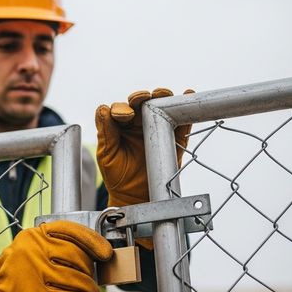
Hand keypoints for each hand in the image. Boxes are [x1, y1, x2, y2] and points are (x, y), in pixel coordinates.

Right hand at [0, 221, 112, 291]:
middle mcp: (33, 249)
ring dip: (90, 289)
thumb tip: (98, 256)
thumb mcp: (37, 249)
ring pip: (75, 279)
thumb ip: (60, 246)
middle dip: (90, 271)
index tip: (106, 254)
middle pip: (76, 257)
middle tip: (93, 281)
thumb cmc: (25, 269)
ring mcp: (32, 272)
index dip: (93, 242)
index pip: (71, 230)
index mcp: (36, 233)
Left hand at [95, 88, 193, 206]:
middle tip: (145, 97)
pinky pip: (181, 123)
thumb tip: (104, 108)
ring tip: (164, 94)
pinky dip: (186, 109)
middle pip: (141, 103)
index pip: (120, 109)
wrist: (136, 198)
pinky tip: (188, 94)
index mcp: (120, 125)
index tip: (127, 115)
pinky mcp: (174, 139)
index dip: (122, 108)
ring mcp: (157, 128)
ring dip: (163, 98)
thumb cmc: (117, 176)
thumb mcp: (107, 155)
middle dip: (142, 97)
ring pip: (160, 107)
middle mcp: (138, 123)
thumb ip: (105, 132)